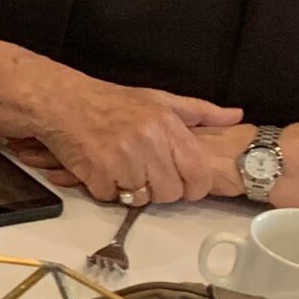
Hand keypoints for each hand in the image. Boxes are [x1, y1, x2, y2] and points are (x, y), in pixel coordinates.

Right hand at [31, 80, 244, 205]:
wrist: (63, 102)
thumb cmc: (110, 102)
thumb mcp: (159, 99)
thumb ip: (200, 111)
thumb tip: (235, 115)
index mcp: (167, 126)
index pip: (198, 175)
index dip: (192, 186)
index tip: (181, 182)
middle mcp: (148, 142)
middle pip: (171, 193)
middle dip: (159, 188)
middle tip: (144, 172)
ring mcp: (122, 159)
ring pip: (142, 199)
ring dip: (131, 190)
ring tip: (121, 168)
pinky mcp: (97, 173)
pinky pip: (112, 198)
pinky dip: (106, 189)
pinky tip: (101, 169)